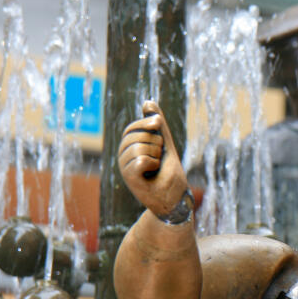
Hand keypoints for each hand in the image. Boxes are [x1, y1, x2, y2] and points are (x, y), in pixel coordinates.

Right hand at [118, 101, 189, 219]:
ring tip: (156, 167)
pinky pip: (140, 160)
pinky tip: (152, 173)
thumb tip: (148, 101)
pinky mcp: (128, 178)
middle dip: (156, 144)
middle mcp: (123, 156)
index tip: (159, 125)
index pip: (133, 127)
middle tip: (159, 158)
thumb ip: (157, 124)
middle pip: (137, 136)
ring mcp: (124, 167)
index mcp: (129, 147)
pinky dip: (152, 164)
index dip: (148, 123)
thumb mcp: (164, 143)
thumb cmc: (169, 171)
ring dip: (156, 156)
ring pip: (139, 148)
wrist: (174, 197)